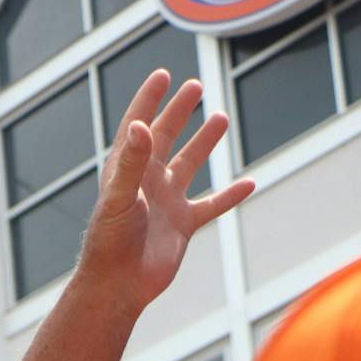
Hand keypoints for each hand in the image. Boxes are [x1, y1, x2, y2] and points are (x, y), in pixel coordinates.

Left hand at [77, 70, 254, 307]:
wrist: (117, 286)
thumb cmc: (110, 242)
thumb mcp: (120, 197)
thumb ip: (132, 162)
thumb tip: (142, 126)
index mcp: (127, 171)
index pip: (137, 126)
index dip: (148, 100)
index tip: (162, 75)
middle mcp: (147, 183)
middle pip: (165, 138)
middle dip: (179, 112)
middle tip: (196, 86)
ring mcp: (166, 204)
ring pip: (189, 165)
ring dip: (204, 143)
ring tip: (221, 118)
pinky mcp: (182, 226)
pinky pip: (211, 205)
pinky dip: (229, 195)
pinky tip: (249, 183)